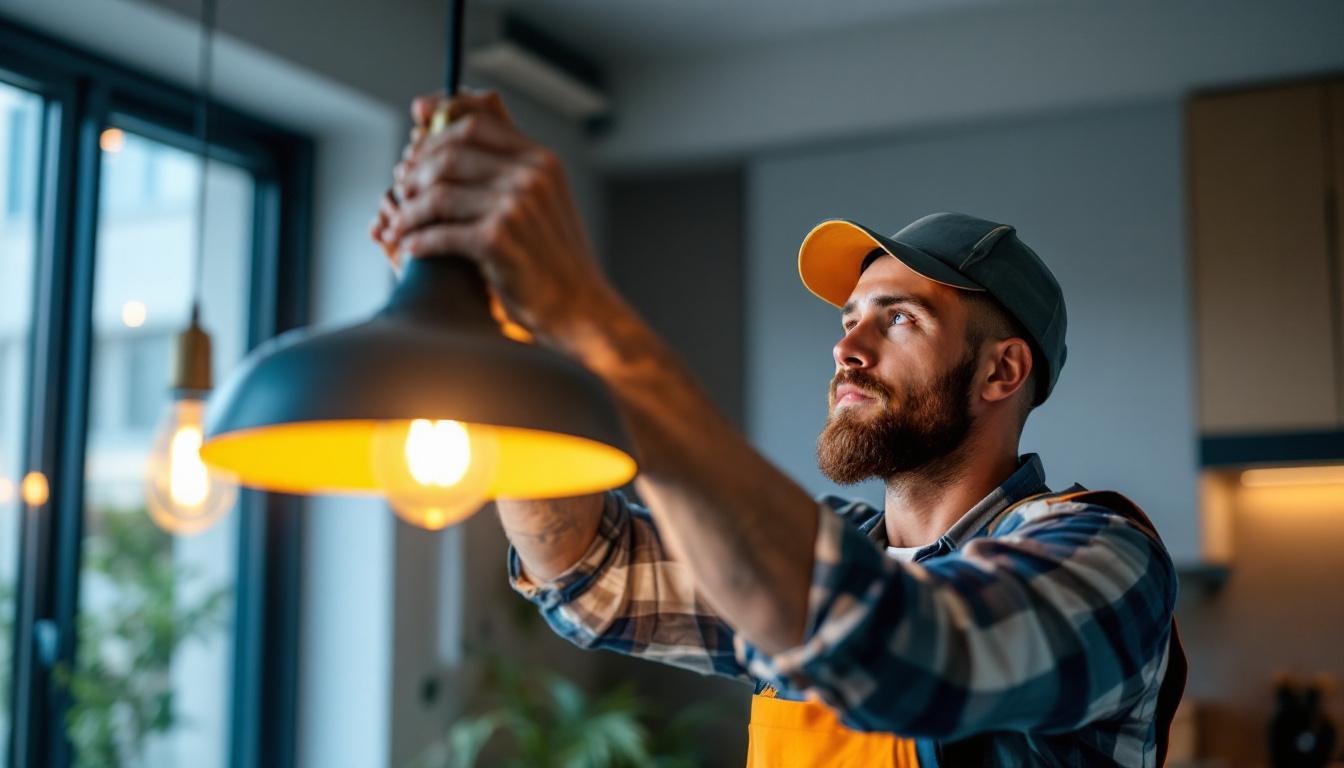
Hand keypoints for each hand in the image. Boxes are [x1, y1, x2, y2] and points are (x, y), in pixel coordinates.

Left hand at [375, 90, 622, 351]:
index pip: (475, 122)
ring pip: (437, 194)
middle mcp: (531, 176)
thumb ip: (510, 164)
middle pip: (448, 155)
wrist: (579, 306)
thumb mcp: (543, 198)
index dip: (436, 129)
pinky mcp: (498, 240)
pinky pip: (439, 232)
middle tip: (399, 192)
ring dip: (408, 212)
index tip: (412, 138)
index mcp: (542, 159)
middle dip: (414, 172)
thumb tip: (456, 125)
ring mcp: (515, 207)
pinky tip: (411, 248)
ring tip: (398, 226)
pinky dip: (418, 241)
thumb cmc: (551, 256)